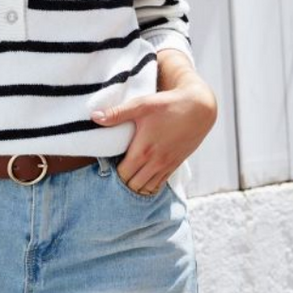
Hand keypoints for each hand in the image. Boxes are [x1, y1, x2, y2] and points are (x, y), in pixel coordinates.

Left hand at [90, 74, 216, 194]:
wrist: (199, 107)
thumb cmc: (168, 104)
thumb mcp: (141, 105)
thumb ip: (117, 113)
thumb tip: (94, 116)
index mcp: (143, 150)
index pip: (122, 175)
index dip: (112, 173)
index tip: (107, 164)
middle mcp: (155, 162)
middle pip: (133, 185)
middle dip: (122, 181)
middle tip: (115, 170)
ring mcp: (167, 165)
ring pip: (147, 188)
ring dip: (136, 185)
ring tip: (127, 174)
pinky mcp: (176, 164)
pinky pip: (161, 184)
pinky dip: (150, 185)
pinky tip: (143, 177)